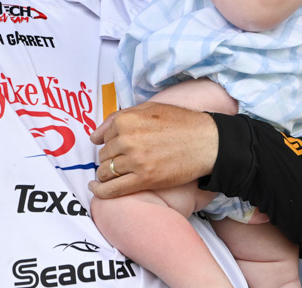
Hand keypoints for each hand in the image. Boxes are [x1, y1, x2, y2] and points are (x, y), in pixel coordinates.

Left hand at [88, 102, 218, 198]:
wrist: (207, 142)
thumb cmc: (180, 123)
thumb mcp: (148, 109)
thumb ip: (118, 119)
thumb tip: (94, 136)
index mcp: (126, 120)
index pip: (105, 136)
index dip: (112, 143)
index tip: (121, 147)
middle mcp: (127, 140)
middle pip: (104, 155)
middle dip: (110, 158)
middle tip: (123, 161)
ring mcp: (135, 161)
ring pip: (106, 171)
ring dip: (106, 174)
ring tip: (112, 175)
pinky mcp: (144, 180)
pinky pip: (113, 189)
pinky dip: (101, 192)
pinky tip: (96, 190)